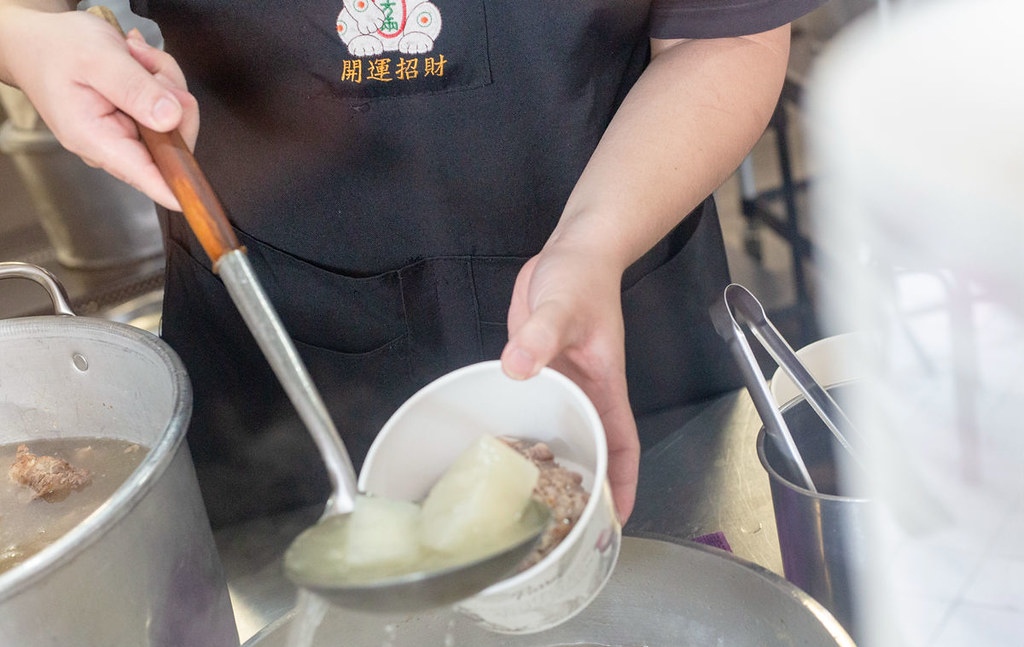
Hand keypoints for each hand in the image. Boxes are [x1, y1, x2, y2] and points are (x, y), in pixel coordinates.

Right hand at [0, 8, 197, 209]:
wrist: (39, 42)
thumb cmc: (57, 49)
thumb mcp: (97, 60)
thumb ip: (135, 90)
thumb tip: (171, 119)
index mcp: (97, 140)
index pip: (149, 178)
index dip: (181, 185)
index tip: (200, 191)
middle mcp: (114, 146)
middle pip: (175, 142)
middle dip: (173, 98)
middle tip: (146, 66)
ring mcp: (127, 137)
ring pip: (177, 120)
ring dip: (165, 82)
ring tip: (135, 59)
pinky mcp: (137, 125)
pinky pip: (169, 108)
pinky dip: (161, 81)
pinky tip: (138, 64)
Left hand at [500, 243, 639, 522]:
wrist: (573, 251)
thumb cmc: (583, 277)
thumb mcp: (563, 305)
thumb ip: (541, 336)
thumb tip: (517, 366)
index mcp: (604, 386)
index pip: (621, 444)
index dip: (623, 483)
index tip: (616, 518)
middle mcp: (584, 391)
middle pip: (589, 447)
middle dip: (582, 485)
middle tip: (561, 522)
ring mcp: (559, 382)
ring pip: (557, 431)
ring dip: (548, 459)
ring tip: (527, 497)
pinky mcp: (535, 369)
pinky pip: (531, 407)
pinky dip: (521, 426)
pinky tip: (502, 444)